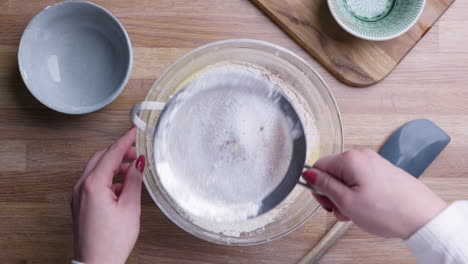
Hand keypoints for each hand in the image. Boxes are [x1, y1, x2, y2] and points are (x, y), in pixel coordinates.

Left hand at [71, 127, 144, 263]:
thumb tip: (138, 162)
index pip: (111, 153)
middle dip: (119, 152)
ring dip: (113, 165)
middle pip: (100, 158)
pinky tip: (122, 186)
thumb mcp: (129, 208)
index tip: (134, 131)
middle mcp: (81, 187)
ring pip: (95, 169)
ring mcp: (78, 195)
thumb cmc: (111, 242)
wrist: (96, 263)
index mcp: (93, 185)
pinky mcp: (79, 203)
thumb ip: (133, 181)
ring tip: (132, 171)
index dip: (125, 140)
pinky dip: (107, 177)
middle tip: (137, 153)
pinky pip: (92, 181)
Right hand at [302, 149, 446, 238]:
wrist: (423, 217)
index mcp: (350, 159)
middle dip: (333, 193)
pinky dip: (358, 194)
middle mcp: (362, 155)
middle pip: (332, 172)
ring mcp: (374, 162)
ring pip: (346, 178)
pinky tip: (366, 208)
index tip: (327, 202)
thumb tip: (308, 174)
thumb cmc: (389, 211)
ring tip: (357, 212)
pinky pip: (360, 180)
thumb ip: (324, 186)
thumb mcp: (347, 202)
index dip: (318, 187)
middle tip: (343, 210)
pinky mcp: (383, 171)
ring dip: (346, 196)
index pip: (318, 166)